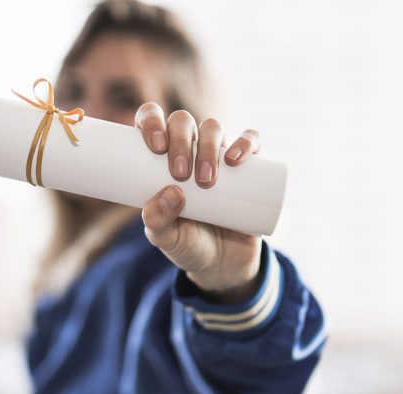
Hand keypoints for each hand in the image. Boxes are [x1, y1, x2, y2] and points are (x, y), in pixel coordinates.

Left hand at [135, 103, 262, 303]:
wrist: (222, 264)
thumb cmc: (185, 242)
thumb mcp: (165, 237)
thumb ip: (157, 221)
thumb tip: (170, 192)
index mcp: (158, 155)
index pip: (150, 120)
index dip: (151, 121)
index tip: (155, 146)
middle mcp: (188, 147)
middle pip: (183, 122)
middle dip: (180, 141)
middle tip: (180, 173)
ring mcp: (218, 153)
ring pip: (213, 128)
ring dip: (208, 145)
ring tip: (206, 179)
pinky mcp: (248, 165)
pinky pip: (251, 140)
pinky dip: (247, 141)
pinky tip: (237, 158)